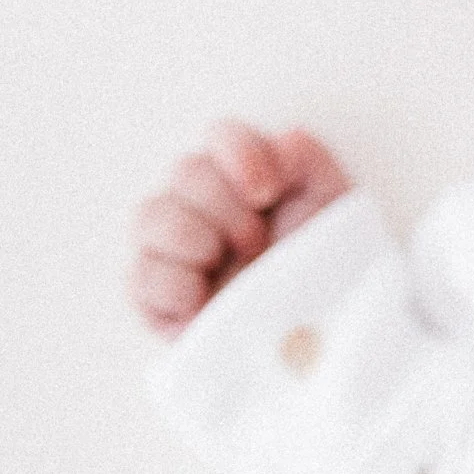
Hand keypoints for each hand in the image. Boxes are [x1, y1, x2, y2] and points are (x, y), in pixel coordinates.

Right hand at [129, 121, 349, 337]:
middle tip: (259, 243)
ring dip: (195, 237)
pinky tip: (205, 298)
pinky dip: (174, 282)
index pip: (220, 135)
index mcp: (244, 180)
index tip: (268, 192)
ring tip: (233, 266)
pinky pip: (140, 274)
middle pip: (184, 170)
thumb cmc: (327, 269)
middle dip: (225, 206)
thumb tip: (281, 139)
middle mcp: (204, 207)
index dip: (240, 154)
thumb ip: (308, 159)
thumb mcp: (334, 206)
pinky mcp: (159, 299)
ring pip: (149, 214)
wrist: (325, 339)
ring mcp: (177, 253)